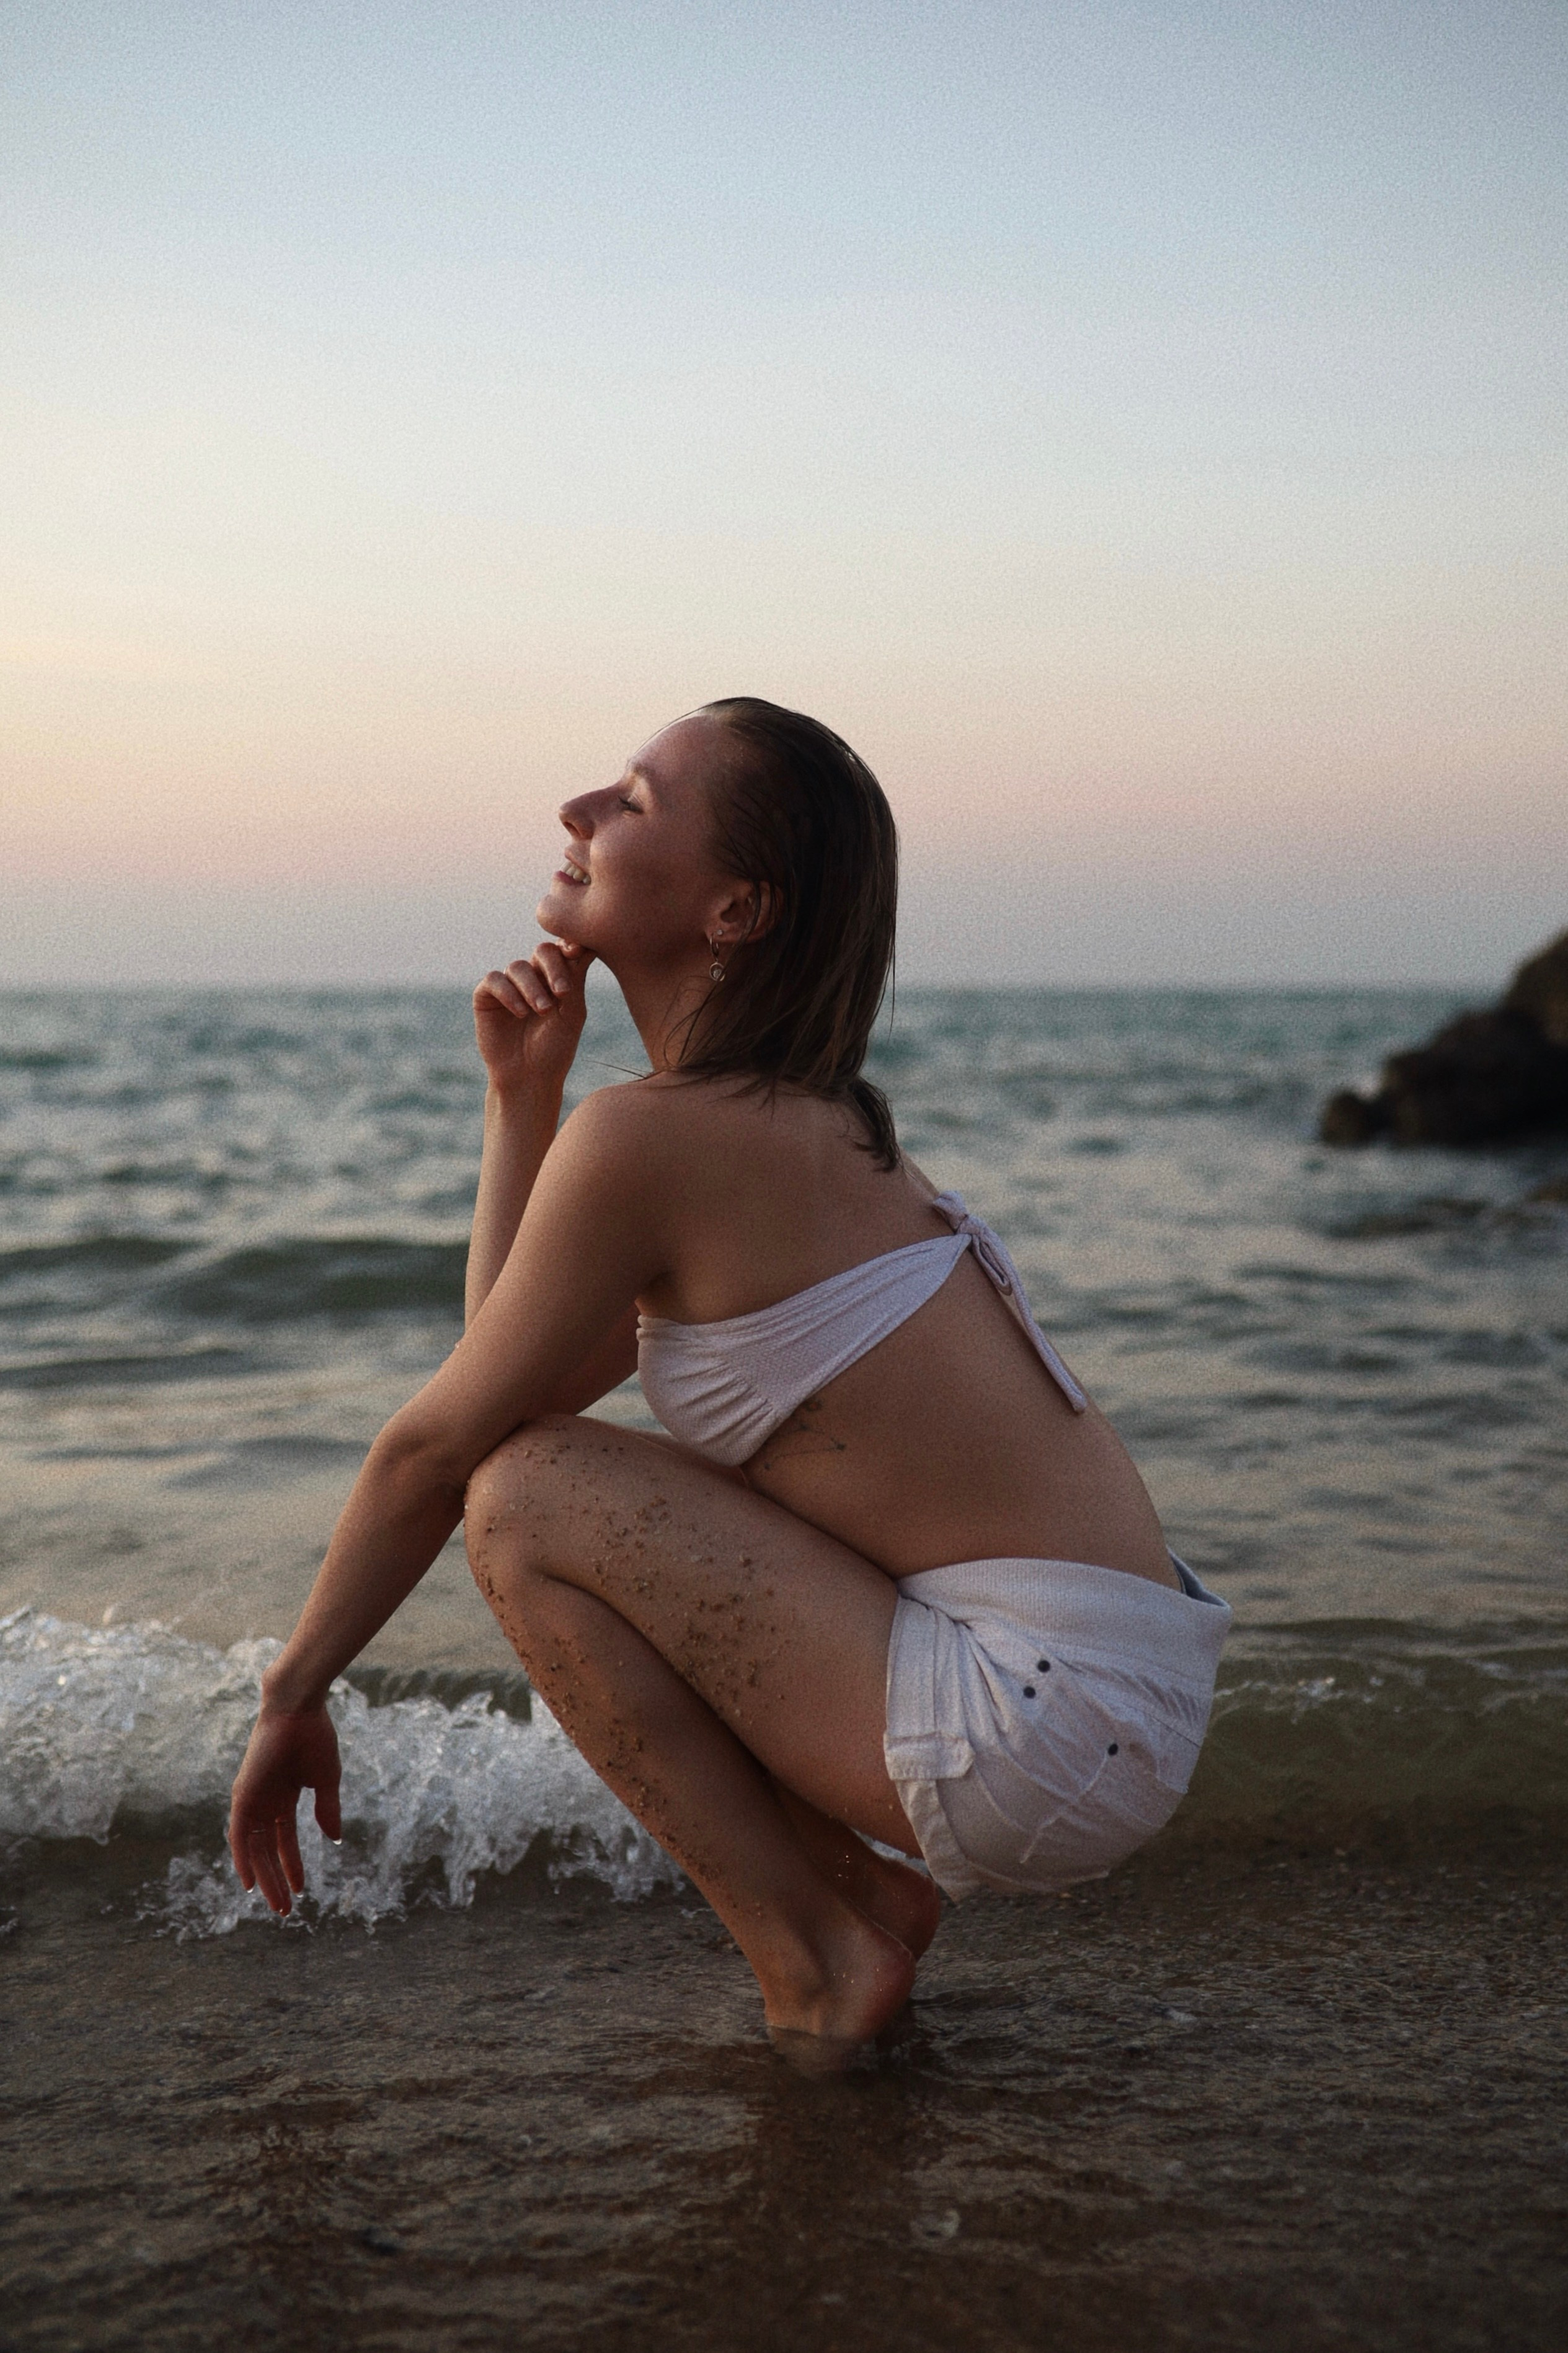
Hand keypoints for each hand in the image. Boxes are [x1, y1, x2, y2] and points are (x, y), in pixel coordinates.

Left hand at [228, 1703, 342, 1915]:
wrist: (298, 1709)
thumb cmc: (314, 1737)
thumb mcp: (326, 1780)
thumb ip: (327, 1810)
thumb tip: (335, 1840)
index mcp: (284, 1796)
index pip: (284, 1840)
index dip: (293, 1865)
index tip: (302, 1889)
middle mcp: (264, 1801)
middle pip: (267, 1850)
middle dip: (278, 1880)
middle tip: (287, 1910)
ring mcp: (252, 1799)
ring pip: (254, 1849)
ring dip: (265, 1878)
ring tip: (278, 1905)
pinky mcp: (243, 1795)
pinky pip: (239, 1835)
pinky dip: (243, 1860)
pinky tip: (251, 1883)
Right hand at [473, 941, 592, 1098]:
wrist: (529, 1078)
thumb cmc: (555, 1049)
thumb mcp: (571, 1012)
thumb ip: (575, 978)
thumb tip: (587, 943)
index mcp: (558, 978)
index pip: (564, 951)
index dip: (570, 946)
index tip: (578, 952)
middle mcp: (533, 977)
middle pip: (542, 951)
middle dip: (553, 967)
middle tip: (563, 992)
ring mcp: (509, 985)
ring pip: (518, 967)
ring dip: (532, 987)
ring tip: (543, 1011)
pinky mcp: (486, 997)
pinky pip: (494, 980)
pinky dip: (508, 993)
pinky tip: (521, 1012)